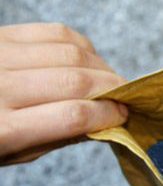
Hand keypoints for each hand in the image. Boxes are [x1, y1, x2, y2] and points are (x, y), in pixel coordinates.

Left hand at [0, 23, 127, 163]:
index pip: (72, 116)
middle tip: (126, 97)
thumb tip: (103, 121)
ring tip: (110, 79)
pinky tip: (88, 58)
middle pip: (75, 80)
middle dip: (112, 88)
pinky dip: (81, 45)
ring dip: (101, 66)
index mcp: (1, 130)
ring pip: (70, 52)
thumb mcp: (10, 154)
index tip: (123, 115)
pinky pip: (54, 31)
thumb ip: (56, 136)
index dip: (108, 114)